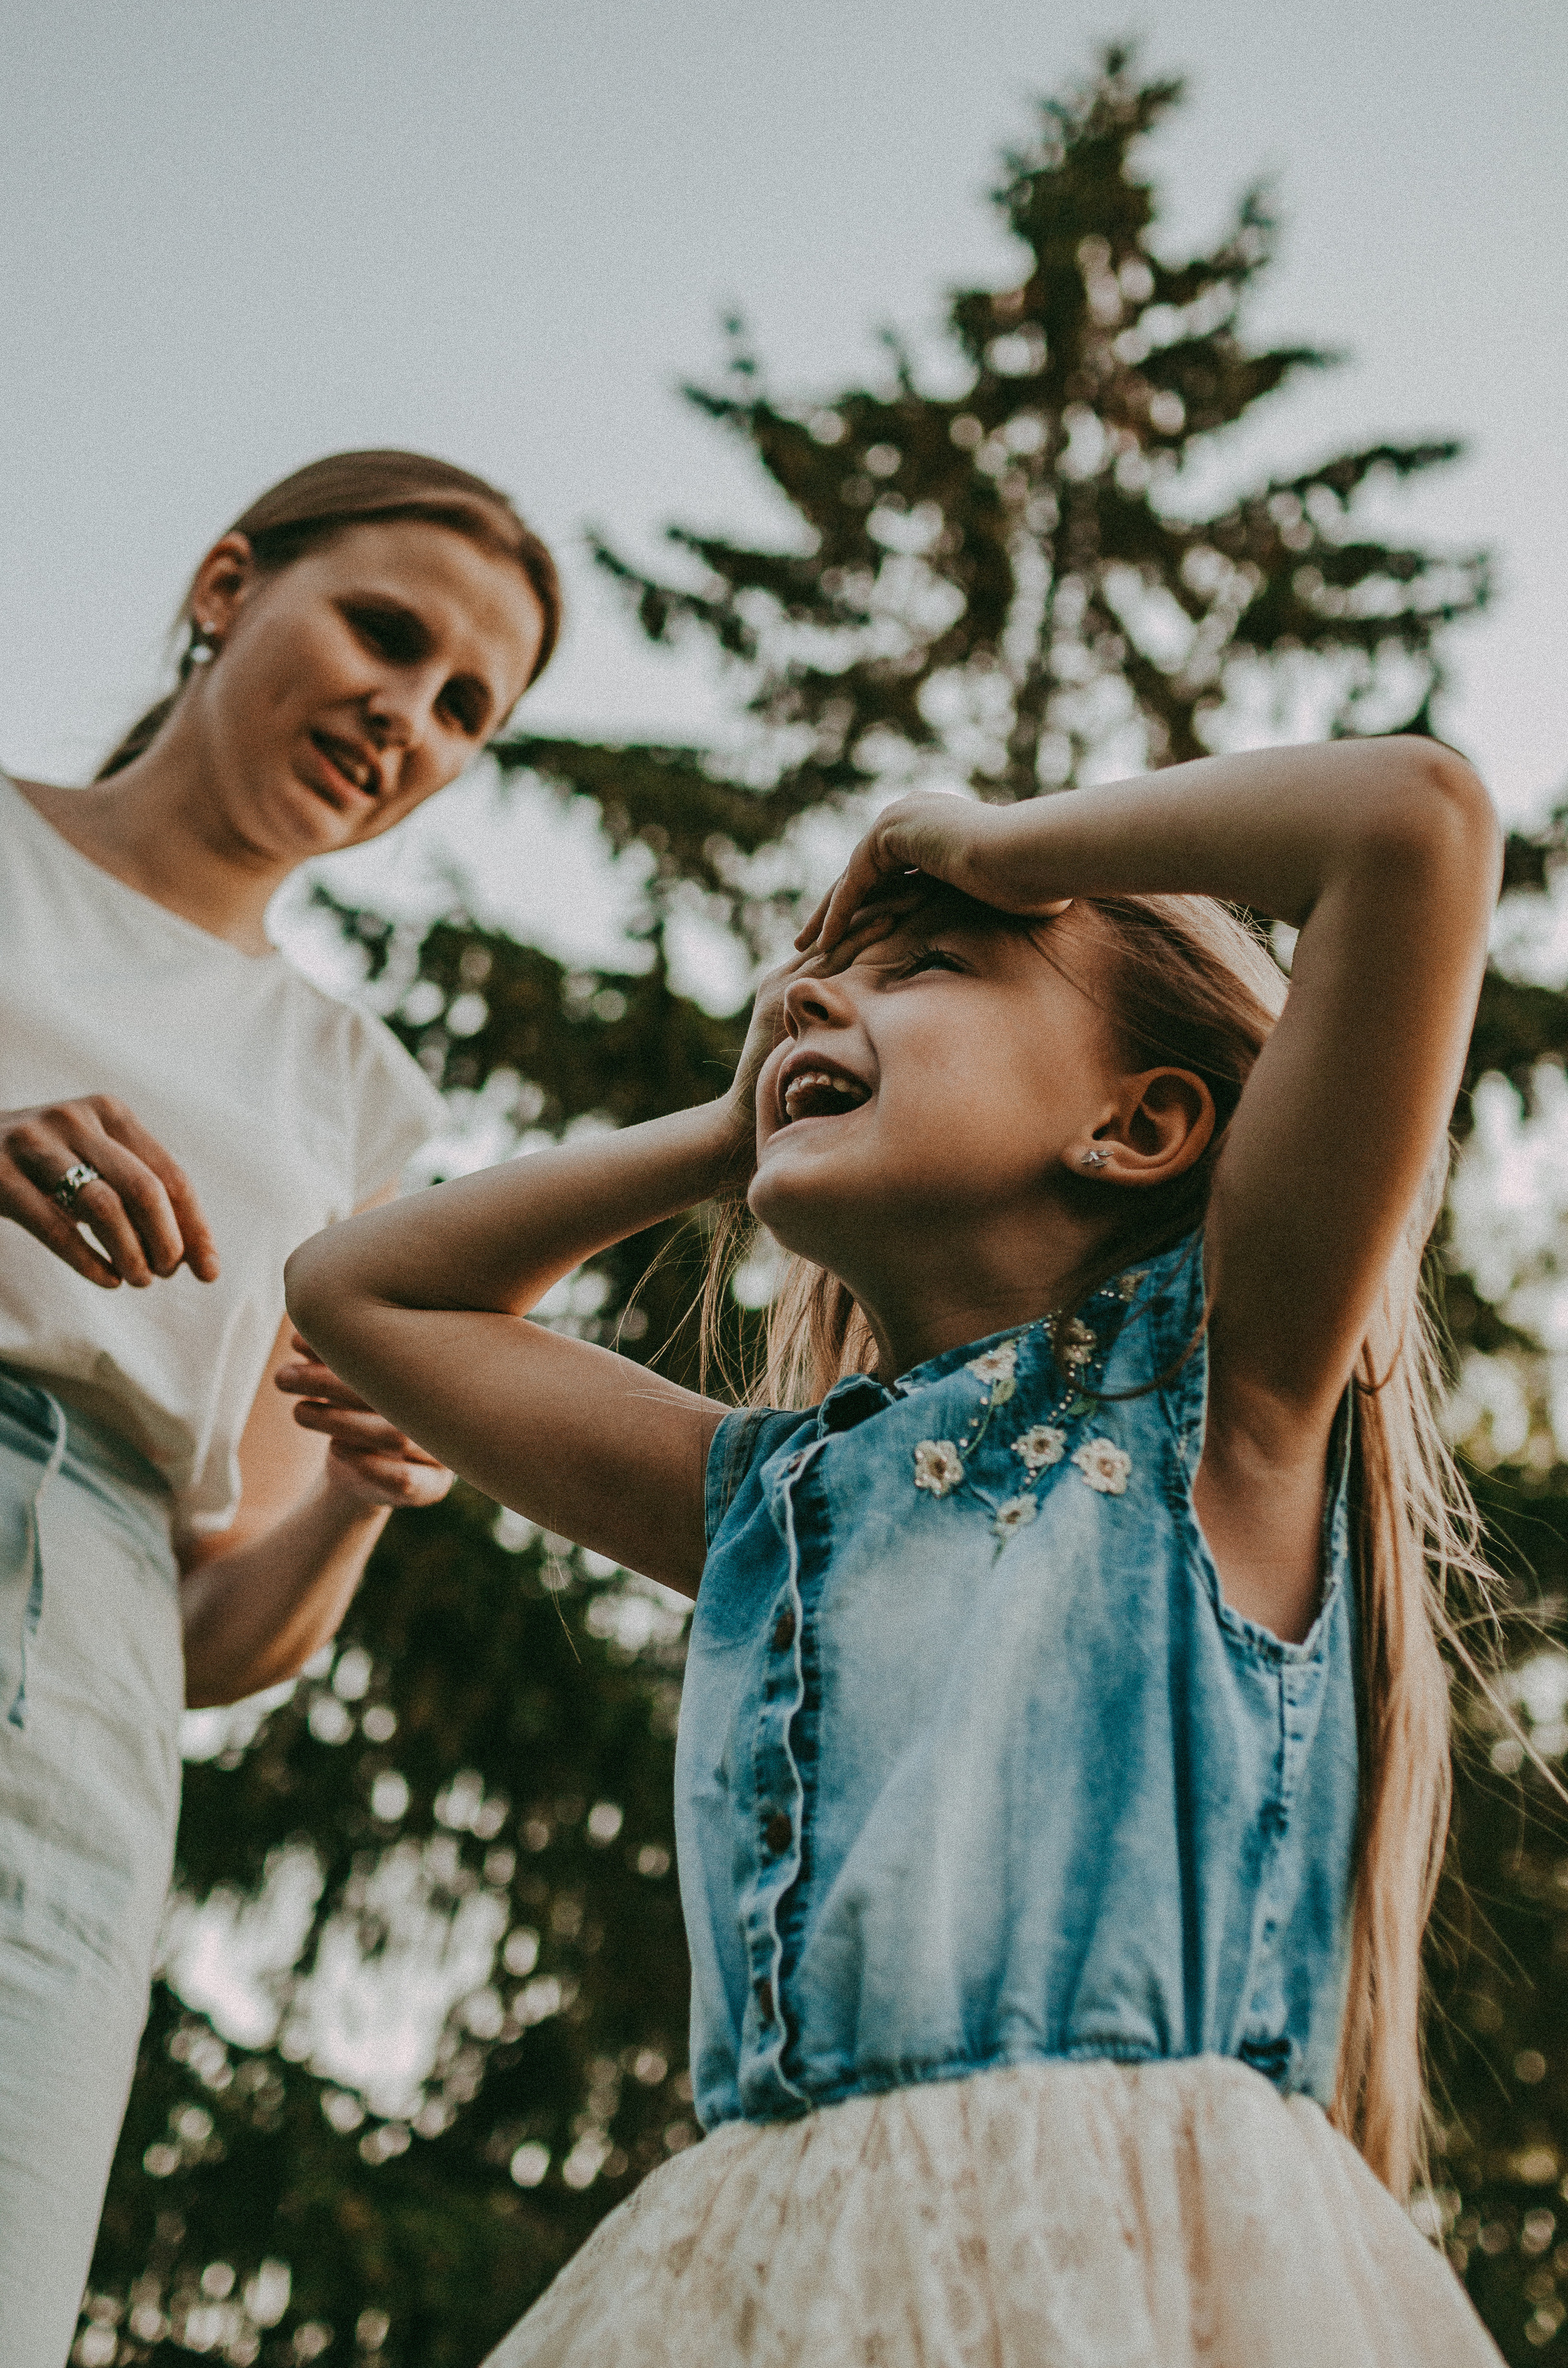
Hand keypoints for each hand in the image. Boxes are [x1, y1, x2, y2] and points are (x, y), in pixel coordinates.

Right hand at [0, 1095, 219, 1288]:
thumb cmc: (42, 1164)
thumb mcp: (91, 1160)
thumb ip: (138, 1192)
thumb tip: (196, 1255)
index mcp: (110, 1113)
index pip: (171, 1176)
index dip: (195, 1227)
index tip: (209, 1270)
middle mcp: (75, 1120)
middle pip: (144, 1189)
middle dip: (166, 1241)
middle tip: (167, 1274)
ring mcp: (35, 1144)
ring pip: (103, 1206)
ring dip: (130, 1253)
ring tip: (138, 1280)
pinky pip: (55, 1226)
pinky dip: (89, 1261)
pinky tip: (106, 1279)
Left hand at [275, 1335, 454, 1510]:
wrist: (370, 1469)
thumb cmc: (361, 1407)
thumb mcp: (348, 1379)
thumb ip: (333, 1357)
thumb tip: (298, 1336)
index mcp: (437, 1370)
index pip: (392, 1354)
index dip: (345, 1348)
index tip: (298, 1344)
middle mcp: (446, 1409)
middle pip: (390, 1394)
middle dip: (331, 1382)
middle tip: (284, 1376)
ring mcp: (444, 1449)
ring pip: (396, 1436)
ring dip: (340, 1421)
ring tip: (299, 1410)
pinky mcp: (431, 1487)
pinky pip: (405, 1480)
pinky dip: (369, 1465)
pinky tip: (336, 1448)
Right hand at [719, 907, 915, 1169]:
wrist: (745, 1113)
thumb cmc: (789, 1093)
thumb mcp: (822, 1053)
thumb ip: (844, 1030)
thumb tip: (888, 1029)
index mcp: (801, 985)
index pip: (848, 941)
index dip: (883, 915)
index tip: (921, 898)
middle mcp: (791, 976)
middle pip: (845, 929)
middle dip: (884, 902)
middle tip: (925, 880)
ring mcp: (784, 983)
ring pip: (838, 936)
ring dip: (876, 910)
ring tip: (913, 890)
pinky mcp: (780, 994)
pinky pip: (825, 961)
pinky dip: (856, 939)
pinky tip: (887, 922)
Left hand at [797, 790, 1070, 955]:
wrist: (1033, 856)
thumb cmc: (1032, 883)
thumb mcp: (998, 896)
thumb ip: (981, 902)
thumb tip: (996, 932)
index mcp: (936, 827)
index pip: (889, 871)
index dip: (868, 906)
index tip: (852, 936)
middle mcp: (913, 815)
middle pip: (863, 873)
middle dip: (836, 909)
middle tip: (811, 940)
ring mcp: (900, 819)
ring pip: (852, 877)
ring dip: (828, 914)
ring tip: (807, 948)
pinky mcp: (891, 832)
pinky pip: (855, 881)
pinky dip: (839, 912)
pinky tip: (826, 943)